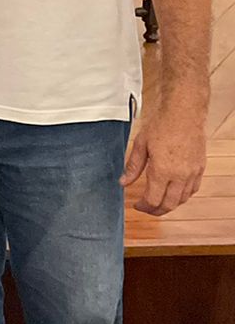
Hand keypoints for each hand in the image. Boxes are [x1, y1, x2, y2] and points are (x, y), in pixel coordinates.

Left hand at [122, 99, 206, 214]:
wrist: (183, 113)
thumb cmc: (161, 124)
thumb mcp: (140, 144)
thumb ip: (133, 167)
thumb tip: (123, 182)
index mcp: (162, 171)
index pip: (153, 200)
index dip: (143, 207)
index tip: (136, 205)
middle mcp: (180, 176)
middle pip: (169, 204)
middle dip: (156, 211)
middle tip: (146, 209)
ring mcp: (192, 173)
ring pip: (183, 200)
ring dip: (170, 205)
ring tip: (158, 202)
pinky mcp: (200, 168)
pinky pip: (193, 190)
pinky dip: (183, 196)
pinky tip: (175, 193)